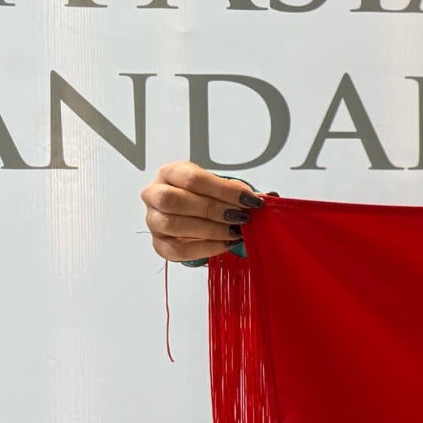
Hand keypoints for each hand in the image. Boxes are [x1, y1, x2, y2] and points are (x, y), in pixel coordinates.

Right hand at [141, 162, 265, 262]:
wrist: (194, 213)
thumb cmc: (208, 196)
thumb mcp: (223, 187)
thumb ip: (242, 191)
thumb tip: (270, 197)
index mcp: (171, 172)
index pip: (192, 179)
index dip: (225, 190)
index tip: (251, 200)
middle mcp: (154, 194)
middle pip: (175, 201)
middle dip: (213, 210)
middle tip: (242, 217)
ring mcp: (152, 220)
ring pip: (173, 225)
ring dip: (210, 230)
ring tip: (237, 231)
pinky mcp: (159, 244)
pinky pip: (177, 250)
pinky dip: (205, 248)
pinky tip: (227, 244)